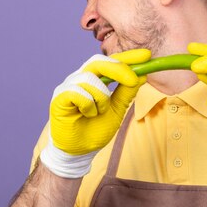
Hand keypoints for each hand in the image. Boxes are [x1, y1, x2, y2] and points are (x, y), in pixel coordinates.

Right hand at [40, 49, 150, 177]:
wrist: (79, 151)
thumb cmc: (95, 129)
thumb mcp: (117, 109)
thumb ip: (126, 92)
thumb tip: (141, 75)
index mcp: (93, 79)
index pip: (110, 61)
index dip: (127, 57)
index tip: (147, 55)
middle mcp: (79, 78)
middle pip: (98, 61)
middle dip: (118, 68)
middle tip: (133, 80)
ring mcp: (68, 86)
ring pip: (90, 79)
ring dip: (102, 97)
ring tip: (100, 112)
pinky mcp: (59, 98)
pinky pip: (78, 92)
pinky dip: (89, 105)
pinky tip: (87, 115)